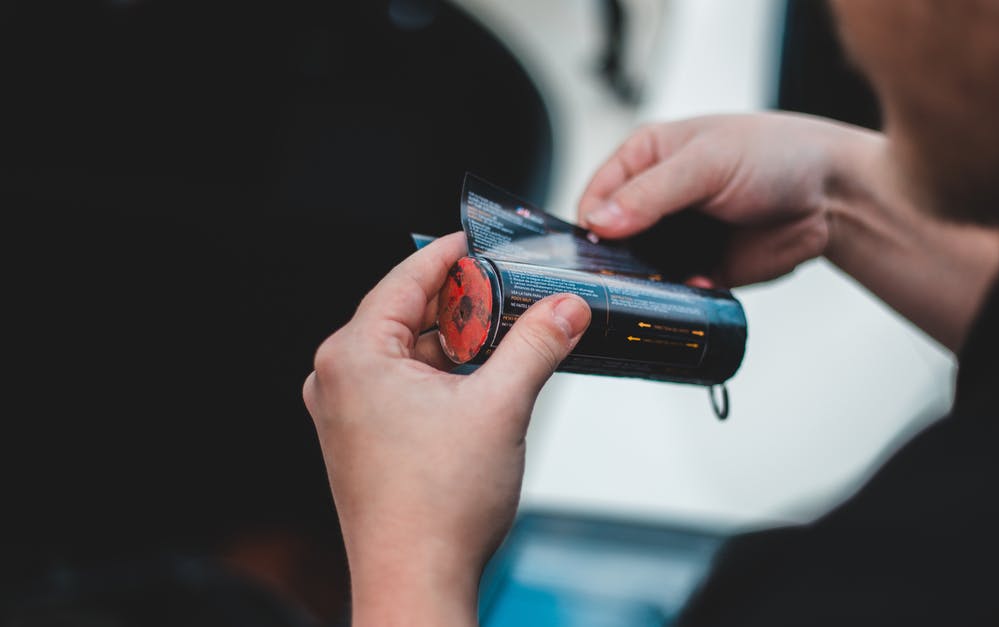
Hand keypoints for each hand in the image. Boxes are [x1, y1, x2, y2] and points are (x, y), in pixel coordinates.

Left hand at [302, 232, 590, 624]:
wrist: (416, 582)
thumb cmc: (436, 509)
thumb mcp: (501, 407)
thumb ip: (537, 345)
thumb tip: (565, 308)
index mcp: (354, 357)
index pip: (406, 278)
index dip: (451, 254)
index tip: (482, 240)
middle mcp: (338, 379)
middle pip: (409, 314)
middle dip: (466, 305)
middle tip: (516, 295)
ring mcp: (347, 412)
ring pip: (411, 353)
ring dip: (461, 345)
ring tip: (512, 342)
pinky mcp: (363, 439)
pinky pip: (405, 385)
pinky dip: (446, 377)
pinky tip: (487, 383)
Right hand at [578, 112, 885, 286]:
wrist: (833, 193)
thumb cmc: (776, 153)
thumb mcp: (706, 162)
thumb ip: (651, 192)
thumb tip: (600, 219)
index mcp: (645, 159)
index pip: (596, 196)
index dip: (592, 224)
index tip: (596, 247)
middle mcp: (655, 201)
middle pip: (611, 242)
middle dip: (614, 262)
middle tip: (622, 277)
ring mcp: (677, 239)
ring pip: (639, 273)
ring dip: (647, 284)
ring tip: (662, 285)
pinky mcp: (701, 270)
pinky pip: (675, 293)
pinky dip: (681, 297)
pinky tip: (699, 286)